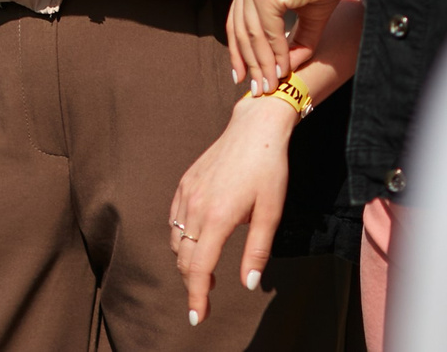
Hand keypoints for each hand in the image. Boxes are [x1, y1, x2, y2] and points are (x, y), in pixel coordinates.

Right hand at [170, 93, 296, 325]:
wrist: (256, 128)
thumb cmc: (269, 170)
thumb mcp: (272, 212)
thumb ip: (258, 251)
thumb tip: (248, 284)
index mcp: (218, 217)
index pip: (199, 269)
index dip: (197, 296)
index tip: (198, 317)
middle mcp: (196, 207)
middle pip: (184, 259)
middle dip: (192, 283)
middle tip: (207, 297)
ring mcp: (187, 193)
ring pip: (177, 241)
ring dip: (187, 262)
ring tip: (206, 271)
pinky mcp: (185, 184)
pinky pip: (174, 221)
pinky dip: (181, 239)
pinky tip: (198, 241)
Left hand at [227, 0, 350, 92]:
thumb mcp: (305, 17)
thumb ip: (292, 42)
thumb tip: (284, 71)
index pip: (237, 21)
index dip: (239, 51)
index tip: (242, 76)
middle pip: (241, 30)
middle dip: (250, 64)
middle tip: (258, 89)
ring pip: (254, 35)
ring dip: (263, 64)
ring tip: (270, 86)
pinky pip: (268, 32)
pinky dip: (276, 54)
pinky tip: (283, 70)